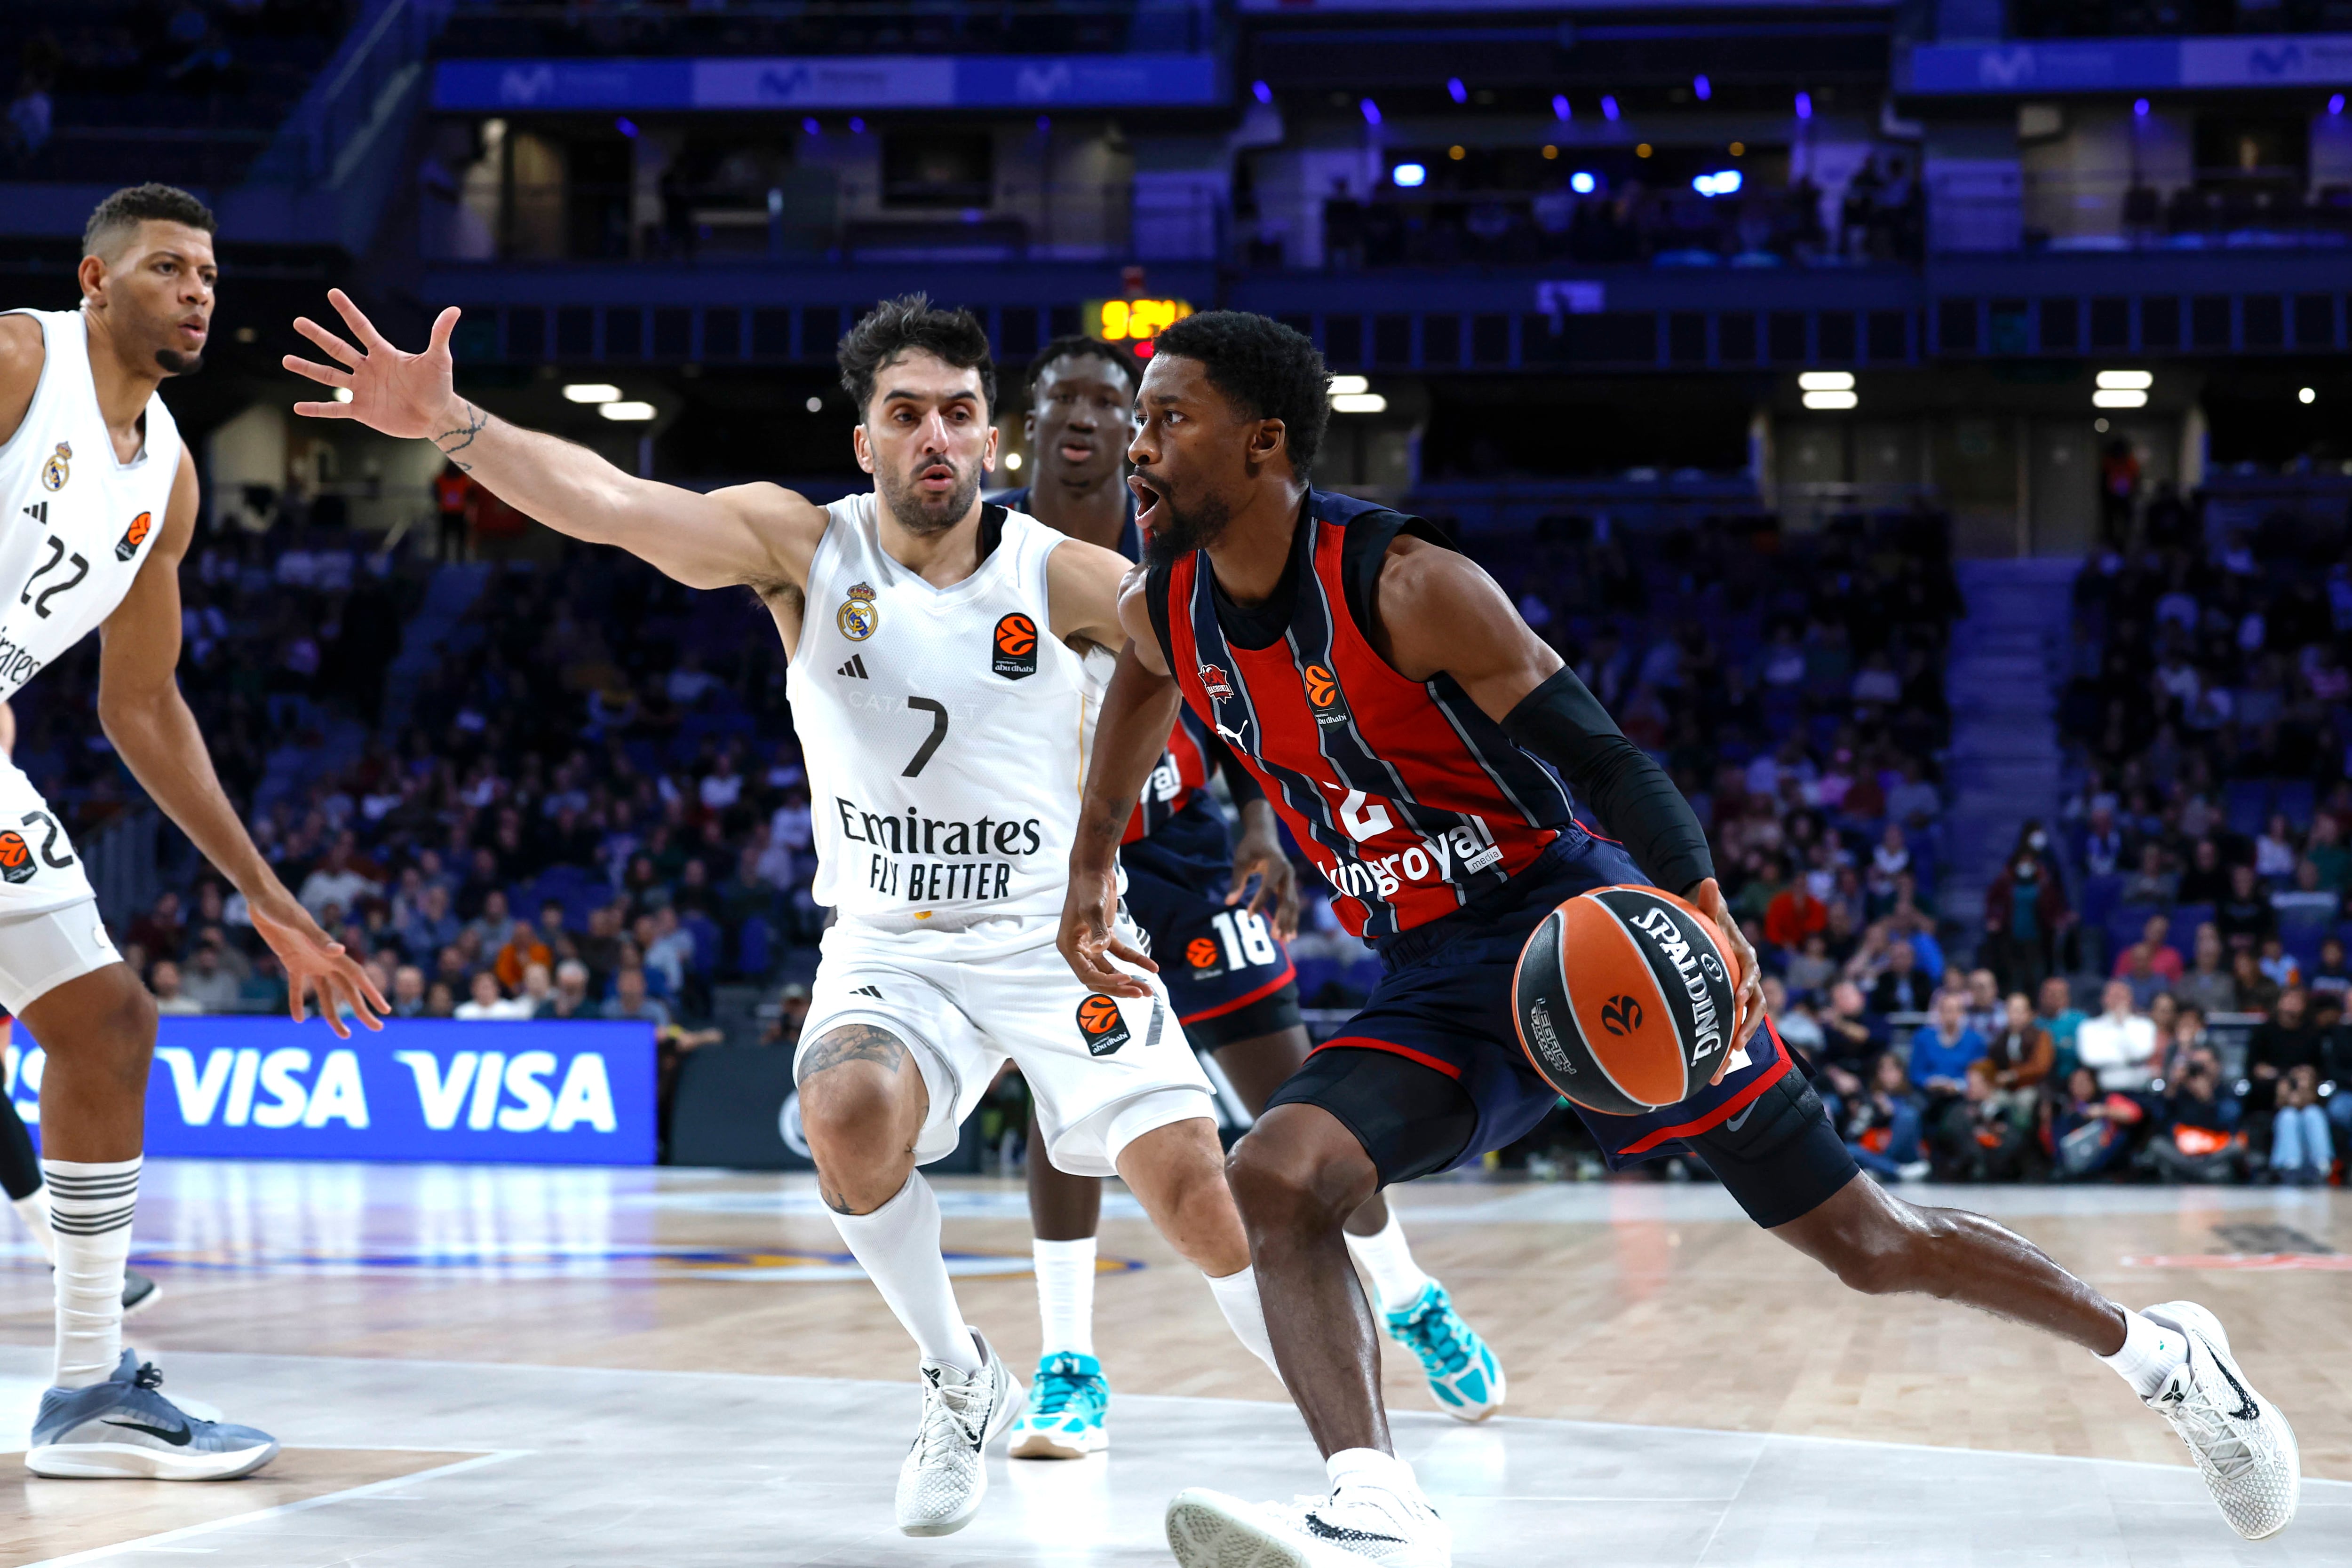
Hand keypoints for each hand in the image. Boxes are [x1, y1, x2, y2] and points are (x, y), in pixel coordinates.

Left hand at [250, 894, 388, 1039]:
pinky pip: (297, 987)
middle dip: (362, 1010)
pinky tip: (299, 1019)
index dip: (371, 994)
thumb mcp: (298, 923)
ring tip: (344, 1034)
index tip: (385, 1010)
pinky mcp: (292, 961)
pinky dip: (297, 1002)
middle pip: (347, 990)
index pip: (356, 978)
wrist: (263, 899)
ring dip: (334, 1013)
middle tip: (377, 1028)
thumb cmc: (282, 908)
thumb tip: (341, 951)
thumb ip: (319, 939)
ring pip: (326, 994)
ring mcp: (310, 961)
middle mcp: (325, 959)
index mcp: (331, 953)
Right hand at [284, 290, 466, 440]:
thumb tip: (454, 309)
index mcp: (383, 353)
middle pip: (338, 349)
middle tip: (298, 321)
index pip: (362, 328)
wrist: (437, 416)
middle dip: (318, 335)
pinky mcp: (363, 411)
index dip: (348, 311)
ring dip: (308, 368)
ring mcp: (363, 389)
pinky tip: (298, 407)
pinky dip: (318, 409)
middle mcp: (368, 368)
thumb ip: (440, 335)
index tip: (332, 293)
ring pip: (330, 376)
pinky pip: (335, 409)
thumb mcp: (439, 359)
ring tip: (286, 360)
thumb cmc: (439, 386)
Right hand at [1059, 861, 1154, 999]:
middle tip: (1140, 993)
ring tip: (1148, 989)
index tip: (1126, 979)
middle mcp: (1079, 949)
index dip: (1106, 981)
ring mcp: (1092, 944)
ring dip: (1129, 979)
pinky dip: (1136, 961)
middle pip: (1099, 977)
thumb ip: (1097, 931)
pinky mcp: (1105, 937)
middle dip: (1120, 987)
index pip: (1086, 974)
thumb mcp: (1092, 909)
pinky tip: (1152, 967)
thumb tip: (1098, 950)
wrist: (1093, 869)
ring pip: (1111, 970)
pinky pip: (1121, 954)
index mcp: (1069, 946)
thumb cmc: (1088, 887)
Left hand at [1226, 802, 1301, 940]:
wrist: (1265, 834)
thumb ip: (1236, 881)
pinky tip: (1290, 934)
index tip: (1249, 917)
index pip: (1268, 888)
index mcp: (1276, 865)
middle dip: (1282, 919)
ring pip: (1293, 904)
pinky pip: (1293, 904)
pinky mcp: (1290, 885)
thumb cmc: (1251, 846)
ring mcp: (1291, 879)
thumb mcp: (1240, 860)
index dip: (1259, 902)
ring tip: (1285, 940)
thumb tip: (1228, 903)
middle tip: (1275, 937)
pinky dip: (1291, 919)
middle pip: (1287, 899)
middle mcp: (1288, 873)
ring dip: (1289, 922)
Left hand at [1691, 877, 1764, 1077]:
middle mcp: (1747, 979)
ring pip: (1742, 1024)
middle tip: (1735, 1046)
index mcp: (1745, 959)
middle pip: (1753, 1007)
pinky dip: (1720, 1050)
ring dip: (1733, 1045)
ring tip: (1720, 1070)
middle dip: (1745, 1028)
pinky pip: (1728, 1029)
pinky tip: (1707, 1074)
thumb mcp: (1708, 908)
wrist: (1705, 927)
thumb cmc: (1706, 919)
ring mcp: (1738, 995)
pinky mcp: (1727, 1007)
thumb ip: (1709, 900)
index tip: (1737, 999)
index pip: (1751, 975)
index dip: (1746, 988)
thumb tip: (1709, 881)